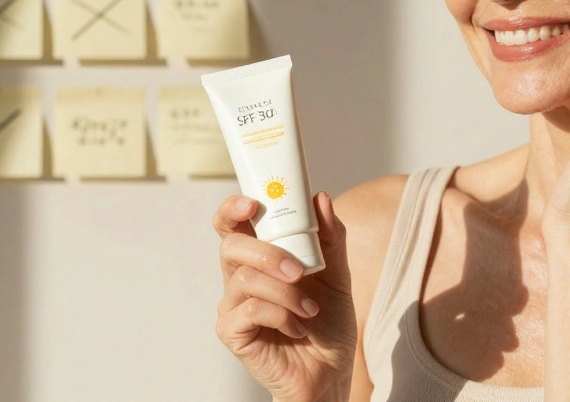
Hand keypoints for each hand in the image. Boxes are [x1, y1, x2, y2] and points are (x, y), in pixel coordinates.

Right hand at [213, 190, 357, 401]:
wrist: (330, 371)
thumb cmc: (328, 322)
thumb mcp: (338, 274)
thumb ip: (330, 237)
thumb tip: (320, 199)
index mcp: (259, 257)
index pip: (232, 223)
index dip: (234, 207)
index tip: (253, 203)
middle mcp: (239, 277)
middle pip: (232, 245)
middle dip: (268, 253)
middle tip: (299, 270)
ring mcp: (232, 305)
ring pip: (244, 279)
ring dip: (285, 292)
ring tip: (310, 309)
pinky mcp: (232, 332)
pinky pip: (248, 311)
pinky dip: (281, 316)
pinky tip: (298, 327)